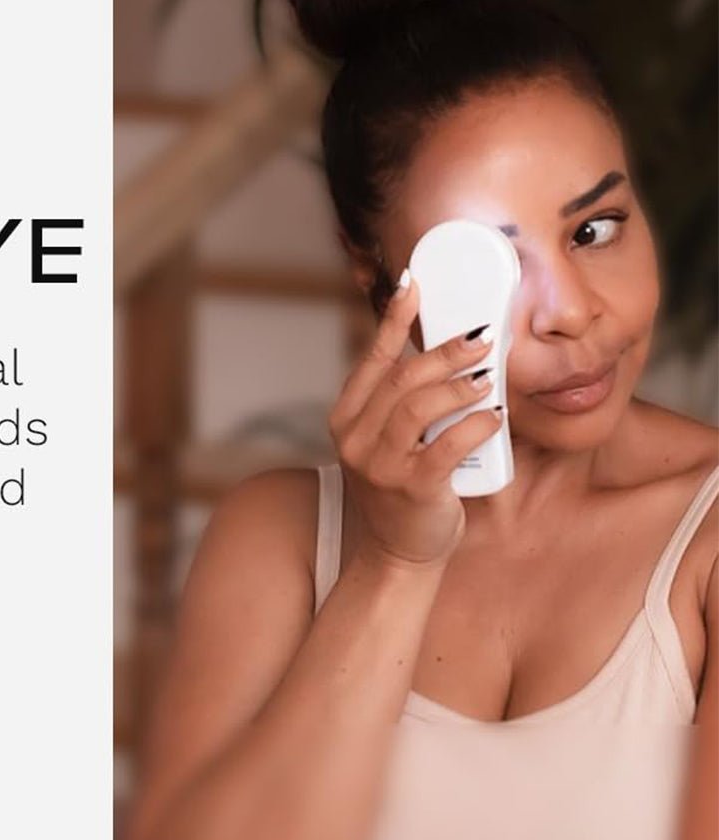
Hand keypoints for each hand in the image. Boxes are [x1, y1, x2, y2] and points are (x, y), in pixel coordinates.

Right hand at [328, 270, 501, 570]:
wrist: (397, 554)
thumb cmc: (403, 489)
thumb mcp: (389, 441)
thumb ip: (402, 403)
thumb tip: (446, 354)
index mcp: (346, 418)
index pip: (372, 359)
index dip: (393, 319)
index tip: (415, 285)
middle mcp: (355, 437)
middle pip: (402, 378)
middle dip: (445, 352)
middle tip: (481, 339)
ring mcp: (379, 465)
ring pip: (419, 406)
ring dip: (460, 386)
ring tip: (489, 378)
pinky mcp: (411, 488)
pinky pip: (446, 445)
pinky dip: (474, 426)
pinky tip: (493, 417)